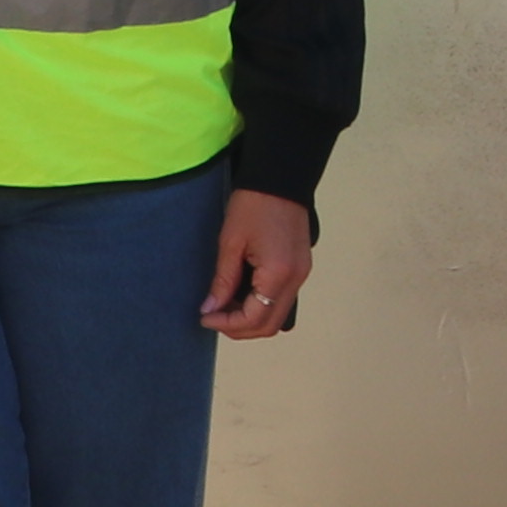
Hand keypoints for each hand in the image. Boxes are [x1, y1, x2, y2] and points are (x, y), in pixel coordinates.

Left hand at [198, 189, 316, 338]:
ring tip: (226, 305)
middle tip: (213, 315)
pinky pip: (282, 299)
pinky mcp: (301, 267)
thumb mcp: (231, 243)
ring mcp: (302, 274)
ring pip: (278, 315)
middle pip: (270, 325)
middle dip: (239, 328)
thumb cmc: (252, 205)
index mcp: (278, 274)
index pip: (255, 318)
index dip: (227, 324)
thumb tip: (211, 309)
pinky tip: (242, 293)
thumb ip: (223, 281)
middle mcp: (296, 279)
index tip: (205, 316)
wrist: (280, 178)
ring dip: (251, 318)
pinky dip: (262, 305)